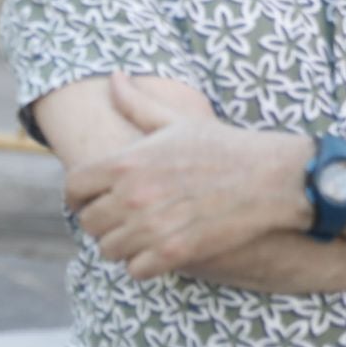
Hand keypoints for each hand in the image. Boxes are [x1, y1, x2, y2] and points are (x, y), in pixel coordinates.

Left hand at [65, 72, 312, 279]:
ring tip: (135, 238)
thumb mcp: (175, 120)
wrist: (272, 178)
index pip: (73, 186)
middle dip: (100, 222)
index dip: (78, 195)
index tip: (90, 199)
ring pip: (109, 249)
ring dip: (120, 245)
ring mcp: (153, 225)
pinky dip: (141, 265)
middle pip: (88, 221)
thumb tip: (114, 76)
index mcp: (126, 162)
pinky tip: (155, 254)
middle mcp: (132, 195)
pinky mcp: (176, 251)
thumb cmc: (224, 147)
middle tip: (117, 221)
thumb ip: (136, 103)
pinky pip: (136, 270)